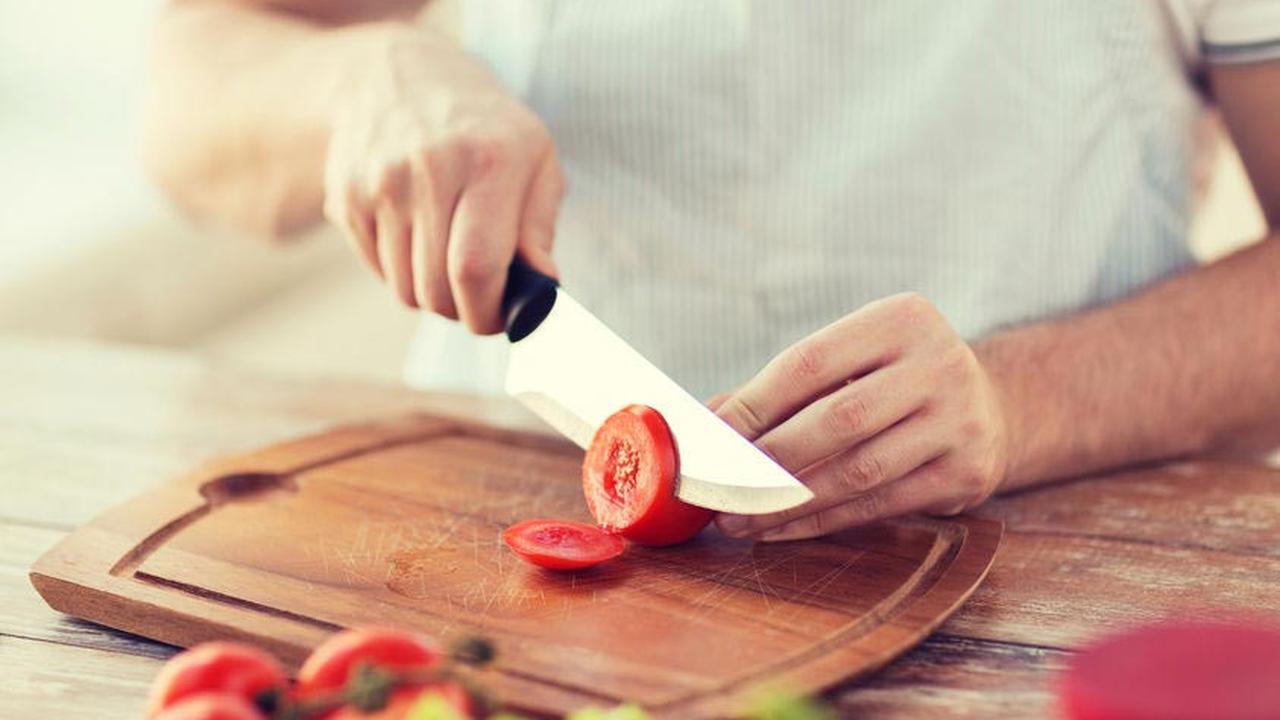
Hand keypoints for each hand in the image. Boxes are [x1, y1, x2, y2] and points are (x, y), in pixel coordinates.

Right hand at [323, 28, 564, 332]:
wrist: (398, 74)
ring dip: (433, 294)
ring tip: (450, 260)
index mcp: (489, 160)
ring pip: (405, 288)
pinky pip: (378, 270)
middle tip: (478, 297)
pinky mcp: (346, 196)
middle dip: (462, 311)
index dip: (487, 313)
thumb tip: (542, 290)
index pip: (476, 269)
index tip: (498, 320)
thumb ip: (539, 228)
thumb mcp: (534, 158)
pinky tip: (418, 237)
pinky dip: (402, 272)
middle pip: (437, 288)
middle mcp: (429, 169)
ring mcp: (380, 183)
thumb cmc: (485, 128)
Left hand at [713, 293, 1010, 540]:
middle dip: (767, 460)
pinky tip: (779, 529)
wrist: (992, 407)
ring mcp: (960, 420)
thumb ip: (781, 388)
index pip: (808, 363)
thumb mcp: (850, 362)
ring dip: (788, 501)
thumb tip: (703, 423)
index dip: (753, 404)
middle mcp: (939, 363)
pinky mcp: (967, 473)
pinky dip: (821, 521)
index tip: (709, 440)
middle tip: (717, 489)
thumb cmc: (892, 381)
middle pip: (836, 420)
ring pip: (858, 470)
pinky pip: (879, 505)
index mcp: (900, 319)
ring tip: (737, 518)